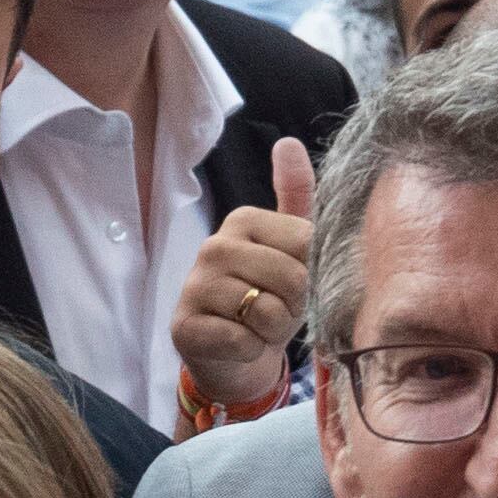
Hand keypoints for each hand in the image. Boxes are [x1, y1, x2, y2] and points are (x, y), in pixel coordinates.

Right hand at [167, 137, 313, 415]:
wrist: (235, 356)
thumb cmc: (269, 298)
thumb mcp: (292, 250)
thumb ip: (296, 197)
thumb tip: (288, 142)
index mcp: (244, 220)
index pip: (307, 243)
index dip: (313, 275)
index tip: (293, 284)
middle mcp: (215, 246)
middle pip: (292, 279)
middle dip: (294, 308)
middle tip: (275, 313)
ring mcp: (195, 285)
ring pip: (266, 313)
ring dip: (272, 332)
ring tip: (257, 329)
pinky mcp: (185, 325)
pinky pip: (242, 340)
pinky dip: (249, 350)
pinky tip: (238, 344)